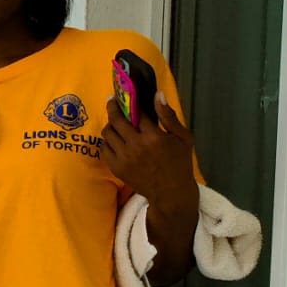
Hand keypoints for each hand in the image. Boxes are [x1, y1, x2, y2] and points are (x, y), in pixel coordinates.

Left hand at [99, 94, 199, 220]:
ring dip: (110, 124)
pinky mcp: (116, 168)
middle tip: (113, 101)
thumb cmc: (179, 162)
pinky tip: (115, 139)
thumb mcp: (182, 137)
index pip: (137, 113)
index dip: (131, 102)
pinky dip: (107, 141)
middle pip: (117, 120)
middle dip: (113, 107)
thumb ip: (168, 116)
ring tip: (115, 121)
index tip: (127, 95)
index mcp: (154, 137)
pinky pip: (104, 148)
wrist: (170, 192)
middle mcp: (135, 146)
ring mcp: (123, 158)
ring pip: (107, 133)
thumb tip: (157, 94)